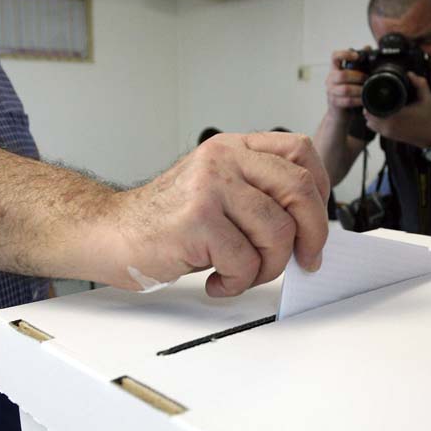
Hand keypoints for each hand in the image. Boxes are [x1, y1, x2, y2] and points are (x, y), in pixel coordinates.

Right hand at [110, 132, 329, 296]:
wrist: (111, 233)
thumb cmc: (166, 219)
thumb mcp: (217, 189)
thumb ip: (258, 193)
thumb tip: (310, 227)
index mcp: (233, 147)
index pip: (300, 152)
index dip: (320, 191)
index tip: (314, 224)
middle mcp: (223, 159)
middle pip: (298, 190)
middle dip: (312, 235)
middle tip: (304, 260)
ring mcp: (210, 187)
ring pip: (277, 232)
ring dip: (268, 267)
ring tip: (242, 274)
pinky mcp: (196, 220)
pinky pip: (244, 260)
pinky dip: (236, 283)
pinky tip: (216, 281)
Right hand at [325, 49, 366, 118]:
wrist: (340, 114)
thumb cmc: (348, 93)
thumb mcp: (353, 77)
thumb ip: (359, 64)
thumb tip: (368, 47)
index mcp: (335, 70)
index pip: (335, 57)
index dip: (345, 54)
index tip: (357, 56)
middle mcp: (330, 79)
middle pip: (342, 75)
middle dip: (358, 77)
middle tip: (367, 79)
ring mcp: (331, 91)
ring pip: (345, 89)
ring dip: (359, 90)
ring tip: (367, 90)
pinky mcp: (334, 103)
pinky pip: (347, 101)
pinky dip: (358, 100)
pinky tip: (364, 100)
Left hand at [364, 72, 430, 148]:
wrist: (430, 135)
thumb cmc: (428, 116)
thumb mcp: (427, 98)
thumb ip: (420, 84)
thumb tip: (409, 74)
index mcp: (397, 115)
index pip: (374, 106)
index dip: (371, 98)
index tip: (375, 91)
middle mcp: (390, 125)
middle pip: (368, 114)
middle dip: (369, 104)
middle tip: (373, 96)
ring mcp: (387, 132)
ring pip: (369, 121)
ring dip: (370, 113)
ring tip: (376, 104)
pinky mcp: (388, 136)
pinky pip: (373, 127)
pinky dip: (372, 120)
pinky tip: (378, 113)